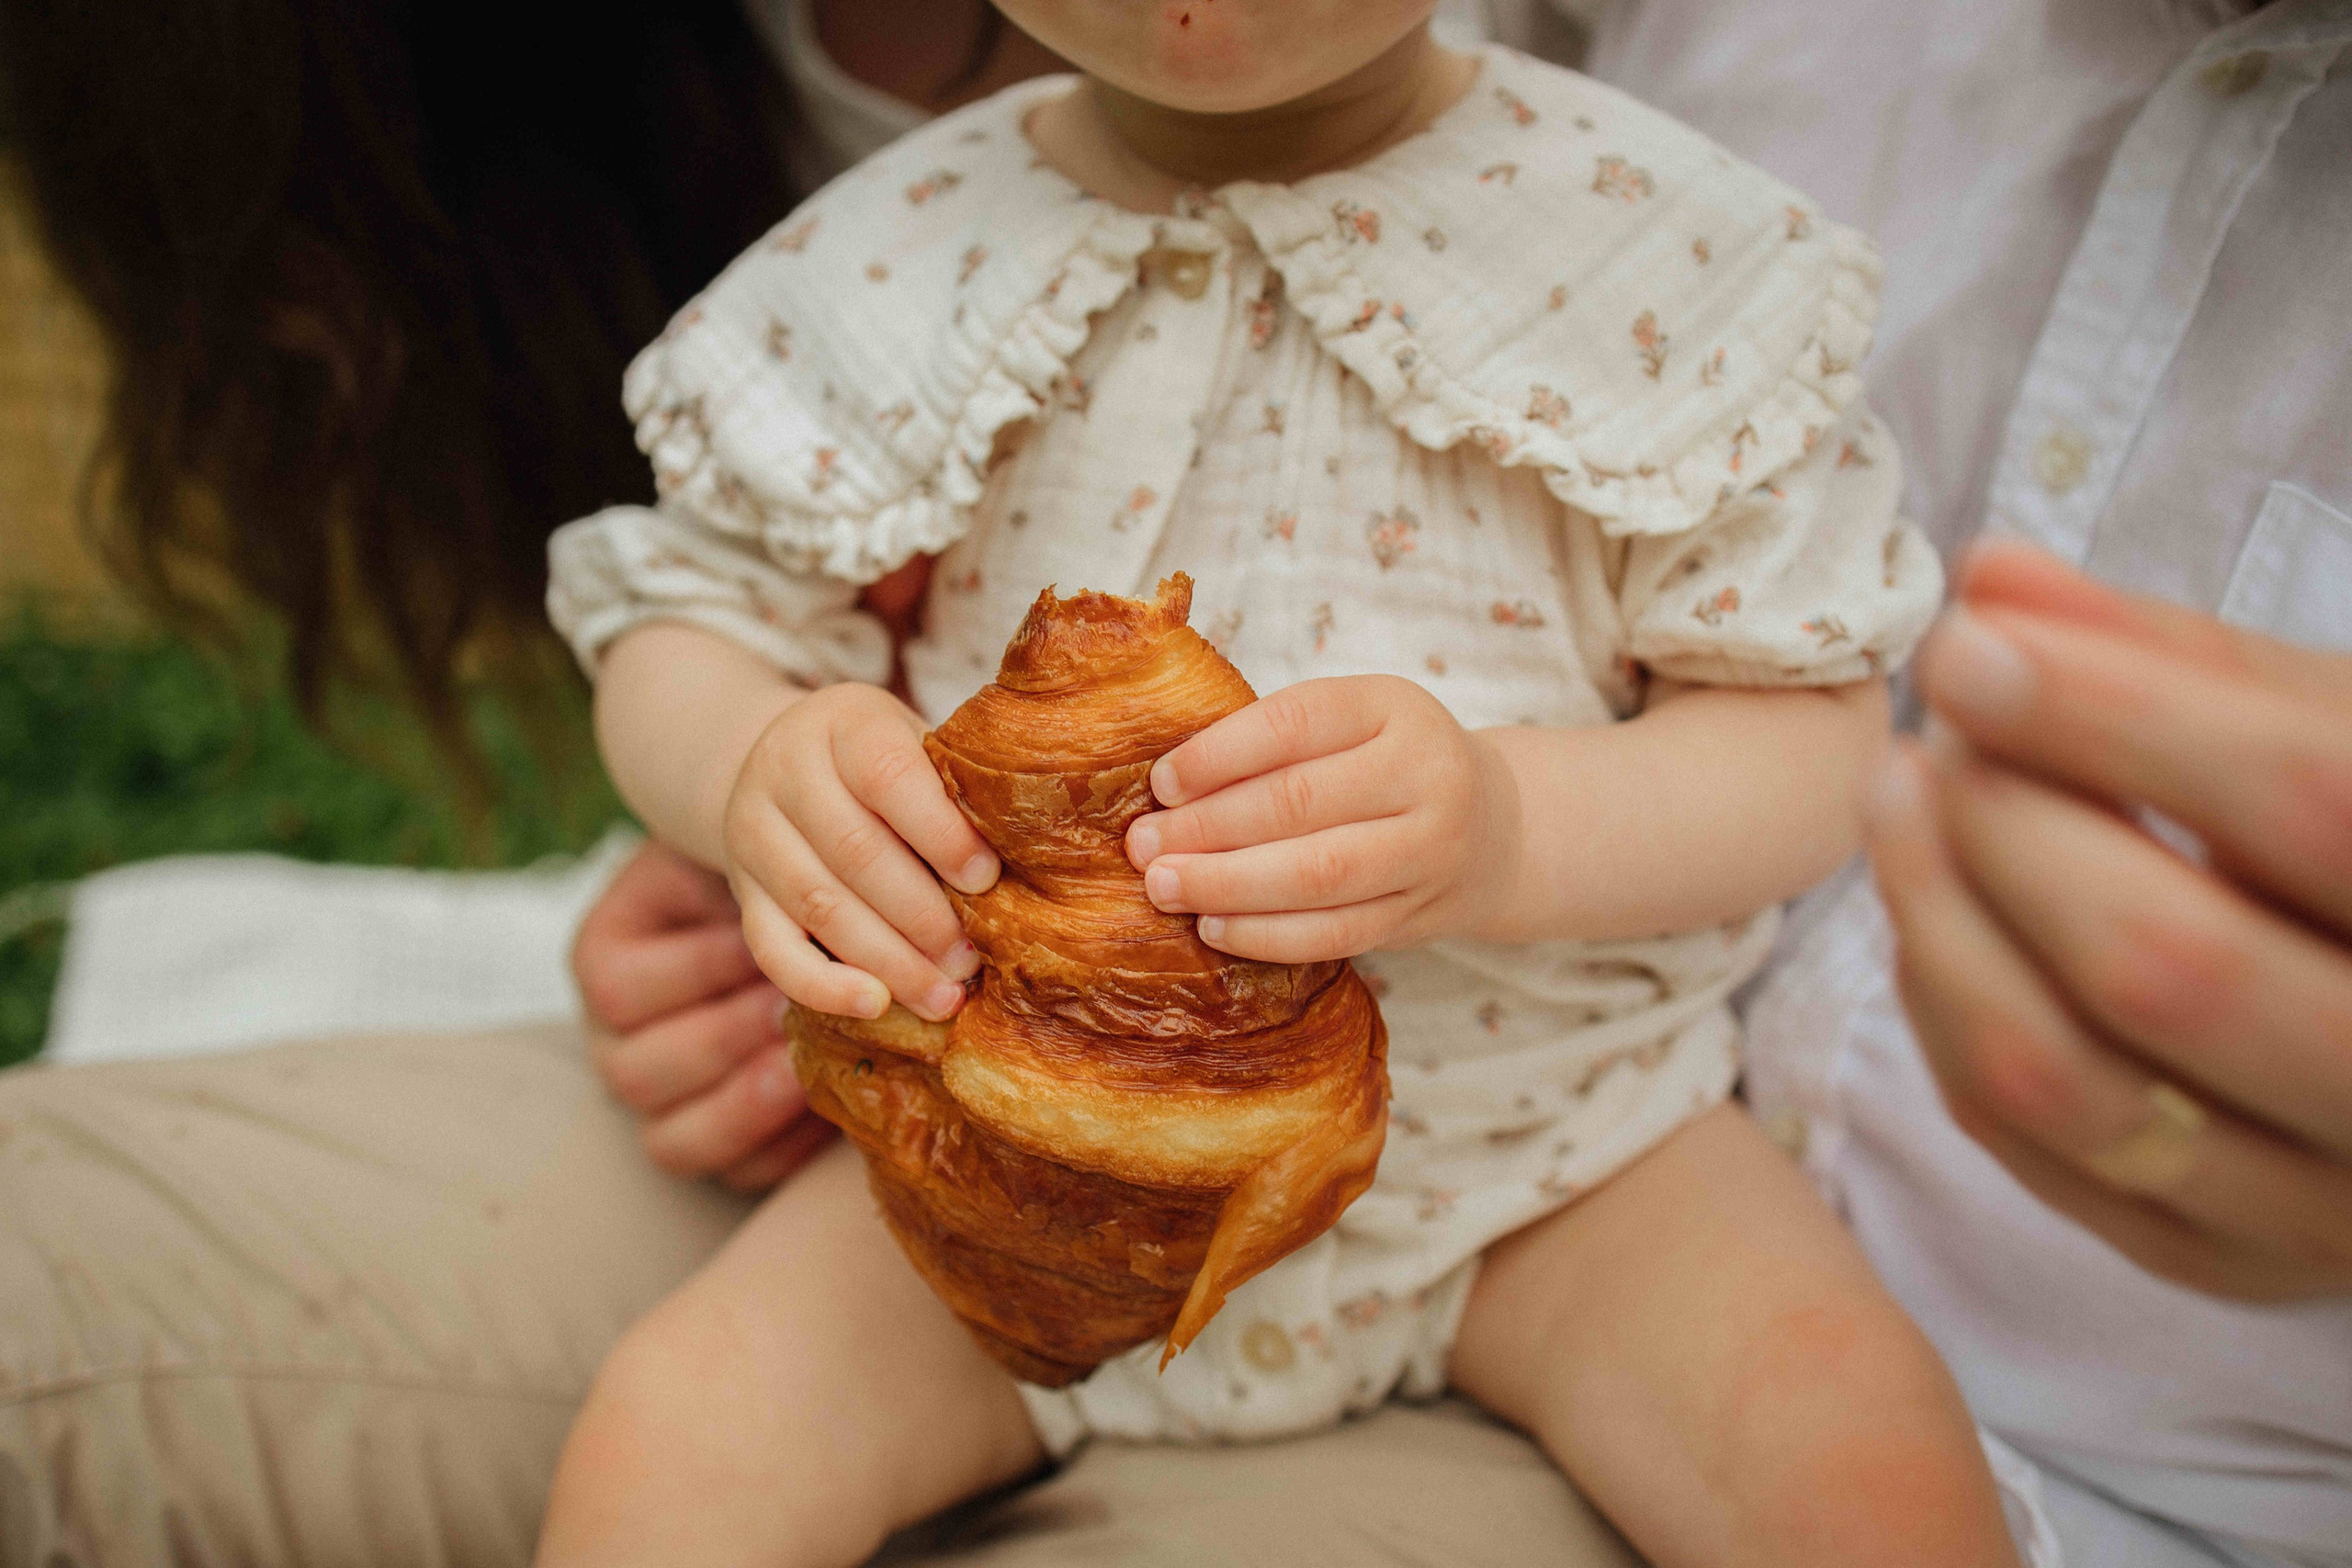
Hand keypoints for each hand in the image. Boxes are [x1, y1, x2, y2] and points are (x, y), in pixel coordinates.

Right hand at [573, 841, 835, 1189]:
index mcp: (604, 961)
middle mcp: (614, 1042)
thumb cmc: (767, 883)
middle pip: (638, 1073)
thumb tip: (781, 905)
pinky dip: (782, 1149)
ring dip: (749, 1103)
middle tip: (793, 1011)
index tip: (763, 946)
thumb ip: (746, 879)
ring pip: (674, 1140)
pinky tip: (826, 1111)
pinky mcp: (717, 1146)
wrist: (797, 919)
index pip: (619, 988)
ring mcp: (660, 1104)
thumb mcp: (740, 860)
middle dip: (725, 1041)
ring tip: (805, 1066)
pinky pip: (735, 1175)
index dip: (697, 972)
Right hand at [724, 682, 997, 1023]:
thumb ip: (952, 786)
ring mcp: (753, 835)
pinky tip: (875, 1006)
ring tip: (944, 997)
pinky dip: (823, 986)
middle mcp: (785, 773)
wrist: (777, 763)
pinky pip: (773, 950)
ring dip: (888, 960)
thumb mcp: (911, 742)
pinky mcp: (742, 894)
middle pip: (854, 851)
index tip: (987, 880)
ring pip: (819, 905)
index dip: (940, 833)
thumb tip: (1031, 856)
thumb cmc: (879, 763)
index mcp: (843, 725)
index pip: (887, 776)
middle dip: (922, 915)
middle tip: (972, 959)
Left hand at [1123, 674, 1520, 963]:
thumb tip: (1165, 788)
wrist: (1492, 828)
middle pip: (1299, 804)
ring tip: (1165, 885)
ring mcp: (1429, 850)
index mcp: (1393, 708)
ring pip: (1317, 875)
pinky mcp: (1419, 914)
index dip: (1218, 755)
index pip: (1295, 724)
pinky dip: (1266, 934)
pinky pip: (1334, 932)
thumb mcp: (1351, 721)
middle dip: (1207, 828)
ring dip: (1227, 885)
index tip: (1161, 783)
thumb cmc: (1386, 764)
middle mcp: (1423, 775)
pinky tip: (1213, 926)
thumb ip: (1276, 740)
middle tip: (1142, 846)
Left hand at [1866, 538, 2351, 1298]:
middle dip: (2007, 828)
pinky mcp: (2221, 1260)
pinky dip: (1945, 1015)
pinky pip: (2027, 1144)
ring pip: (2063, 1078)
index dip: (2115, 715)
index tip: (1969, 644)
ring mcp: (2324, 1206)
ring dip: (1938, 920)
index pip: (2308, 802)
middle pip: (2165, 963)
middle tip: (1930, 732)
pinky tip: (1934, 911)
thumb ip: (2180, 658)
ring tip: (1898, 795)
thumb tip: (1994, 577)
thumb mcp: (2338, 734)